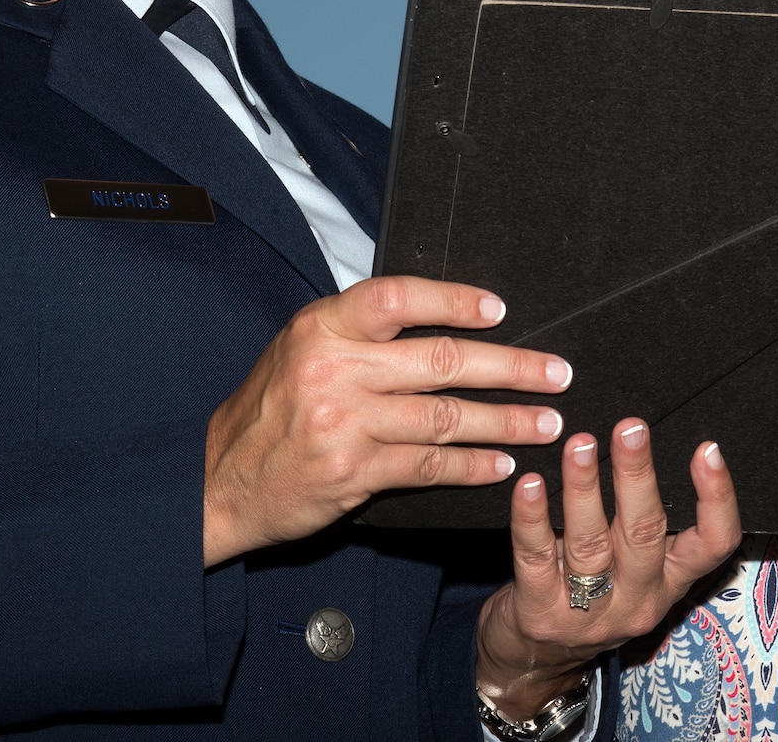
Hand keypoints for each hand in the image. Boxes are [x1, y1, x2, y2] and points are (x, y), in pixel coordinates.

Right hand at [202, 275, 571, 565]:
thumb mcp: (301, 347)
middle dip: (511, 368)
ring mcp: (344, 423)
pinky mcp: (353, 472)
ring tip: (547, 422)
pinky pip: (428, 466)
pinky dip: (471, 466)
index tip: (501, 311)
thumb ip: (360, 331)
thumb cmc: (271, 407)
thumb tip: (443, 316)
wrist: (220, 478)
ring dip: (506, 421)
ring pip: (444, 417)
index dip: (455, 300)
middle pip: (440, 361)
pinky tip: (501, 464)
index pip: (398, 298)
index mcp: (322, 326)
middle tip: (557, 373)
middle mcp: (334, 369)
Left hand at [475, 419, 741, 721]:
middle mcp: (638, 598)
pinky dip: (531, 517)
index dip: (717, 498)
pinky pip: (535, 558)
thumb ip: (642, 519)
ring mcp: (589, 612)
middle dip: (638, 476)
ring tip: (580, 445)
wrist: (537, 660)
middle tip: (630, 428)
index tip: (707, 448)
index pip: (714, 545)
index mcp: (670, 581)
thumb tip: (640, 439)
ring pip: (590, 543)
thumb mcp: (633, 567)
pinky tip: (529, 483)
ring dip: (584, 488)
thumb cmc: (591, 590)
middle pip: (646, 534)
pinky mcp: (540, 612)